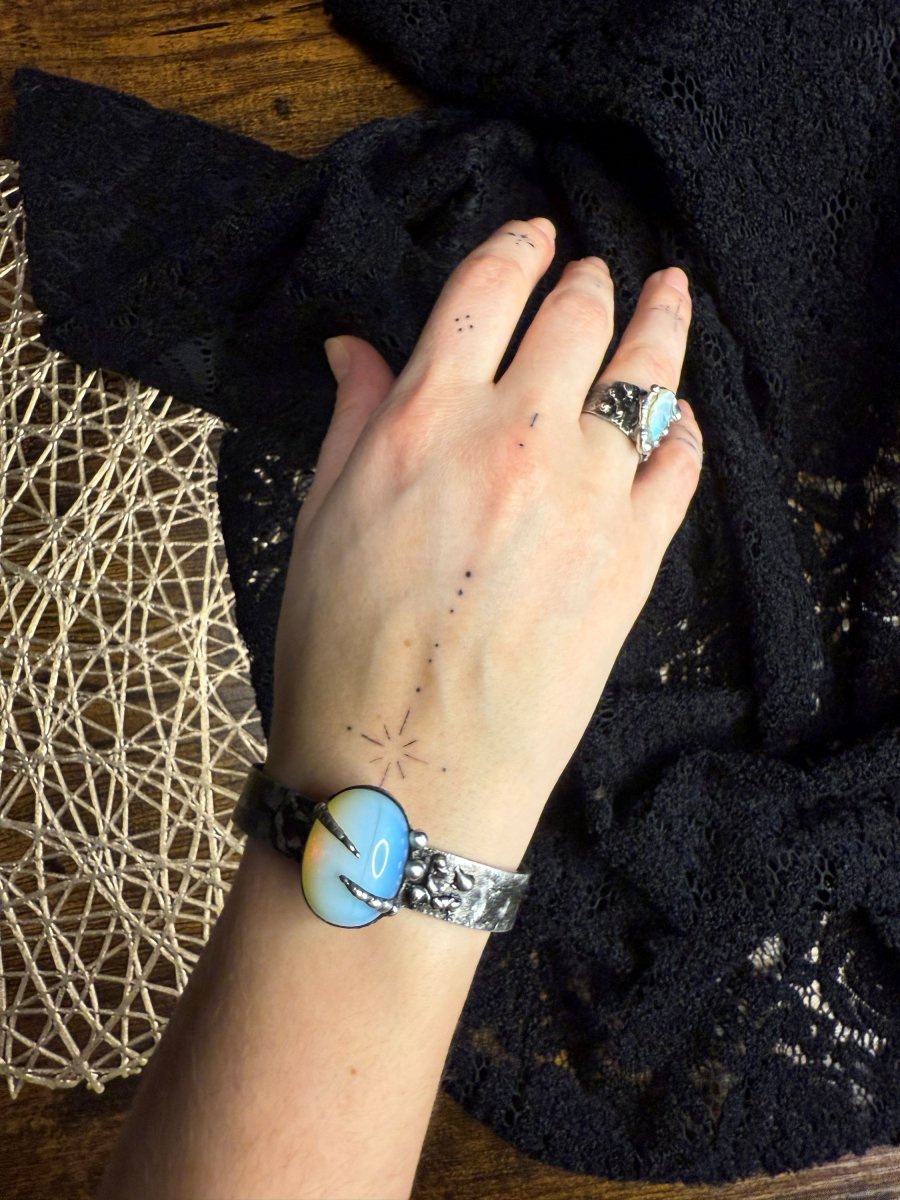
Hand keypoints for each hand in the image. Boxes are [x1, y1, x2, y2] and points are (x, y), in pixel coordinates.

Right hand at [264, 217, 701, 863]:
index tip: (533, 234)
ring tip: (668, 297)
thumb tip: (358, 349)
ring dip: (658, 323)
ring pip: (646, 376)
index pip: (488, 292)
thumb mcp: (323, 519)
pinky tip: (680, 419)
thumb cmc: (343, 654)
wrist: (407, 770)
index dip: (517, 245)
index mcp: (427, 419)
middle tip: (594, 273)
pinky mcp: (633, 557)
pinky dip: (684, 430)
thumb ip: (355, 420)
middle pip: (575, 317)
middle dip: (587, 280)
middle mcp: (516, 438)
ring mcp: (586, 496)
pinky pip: (681, 467)